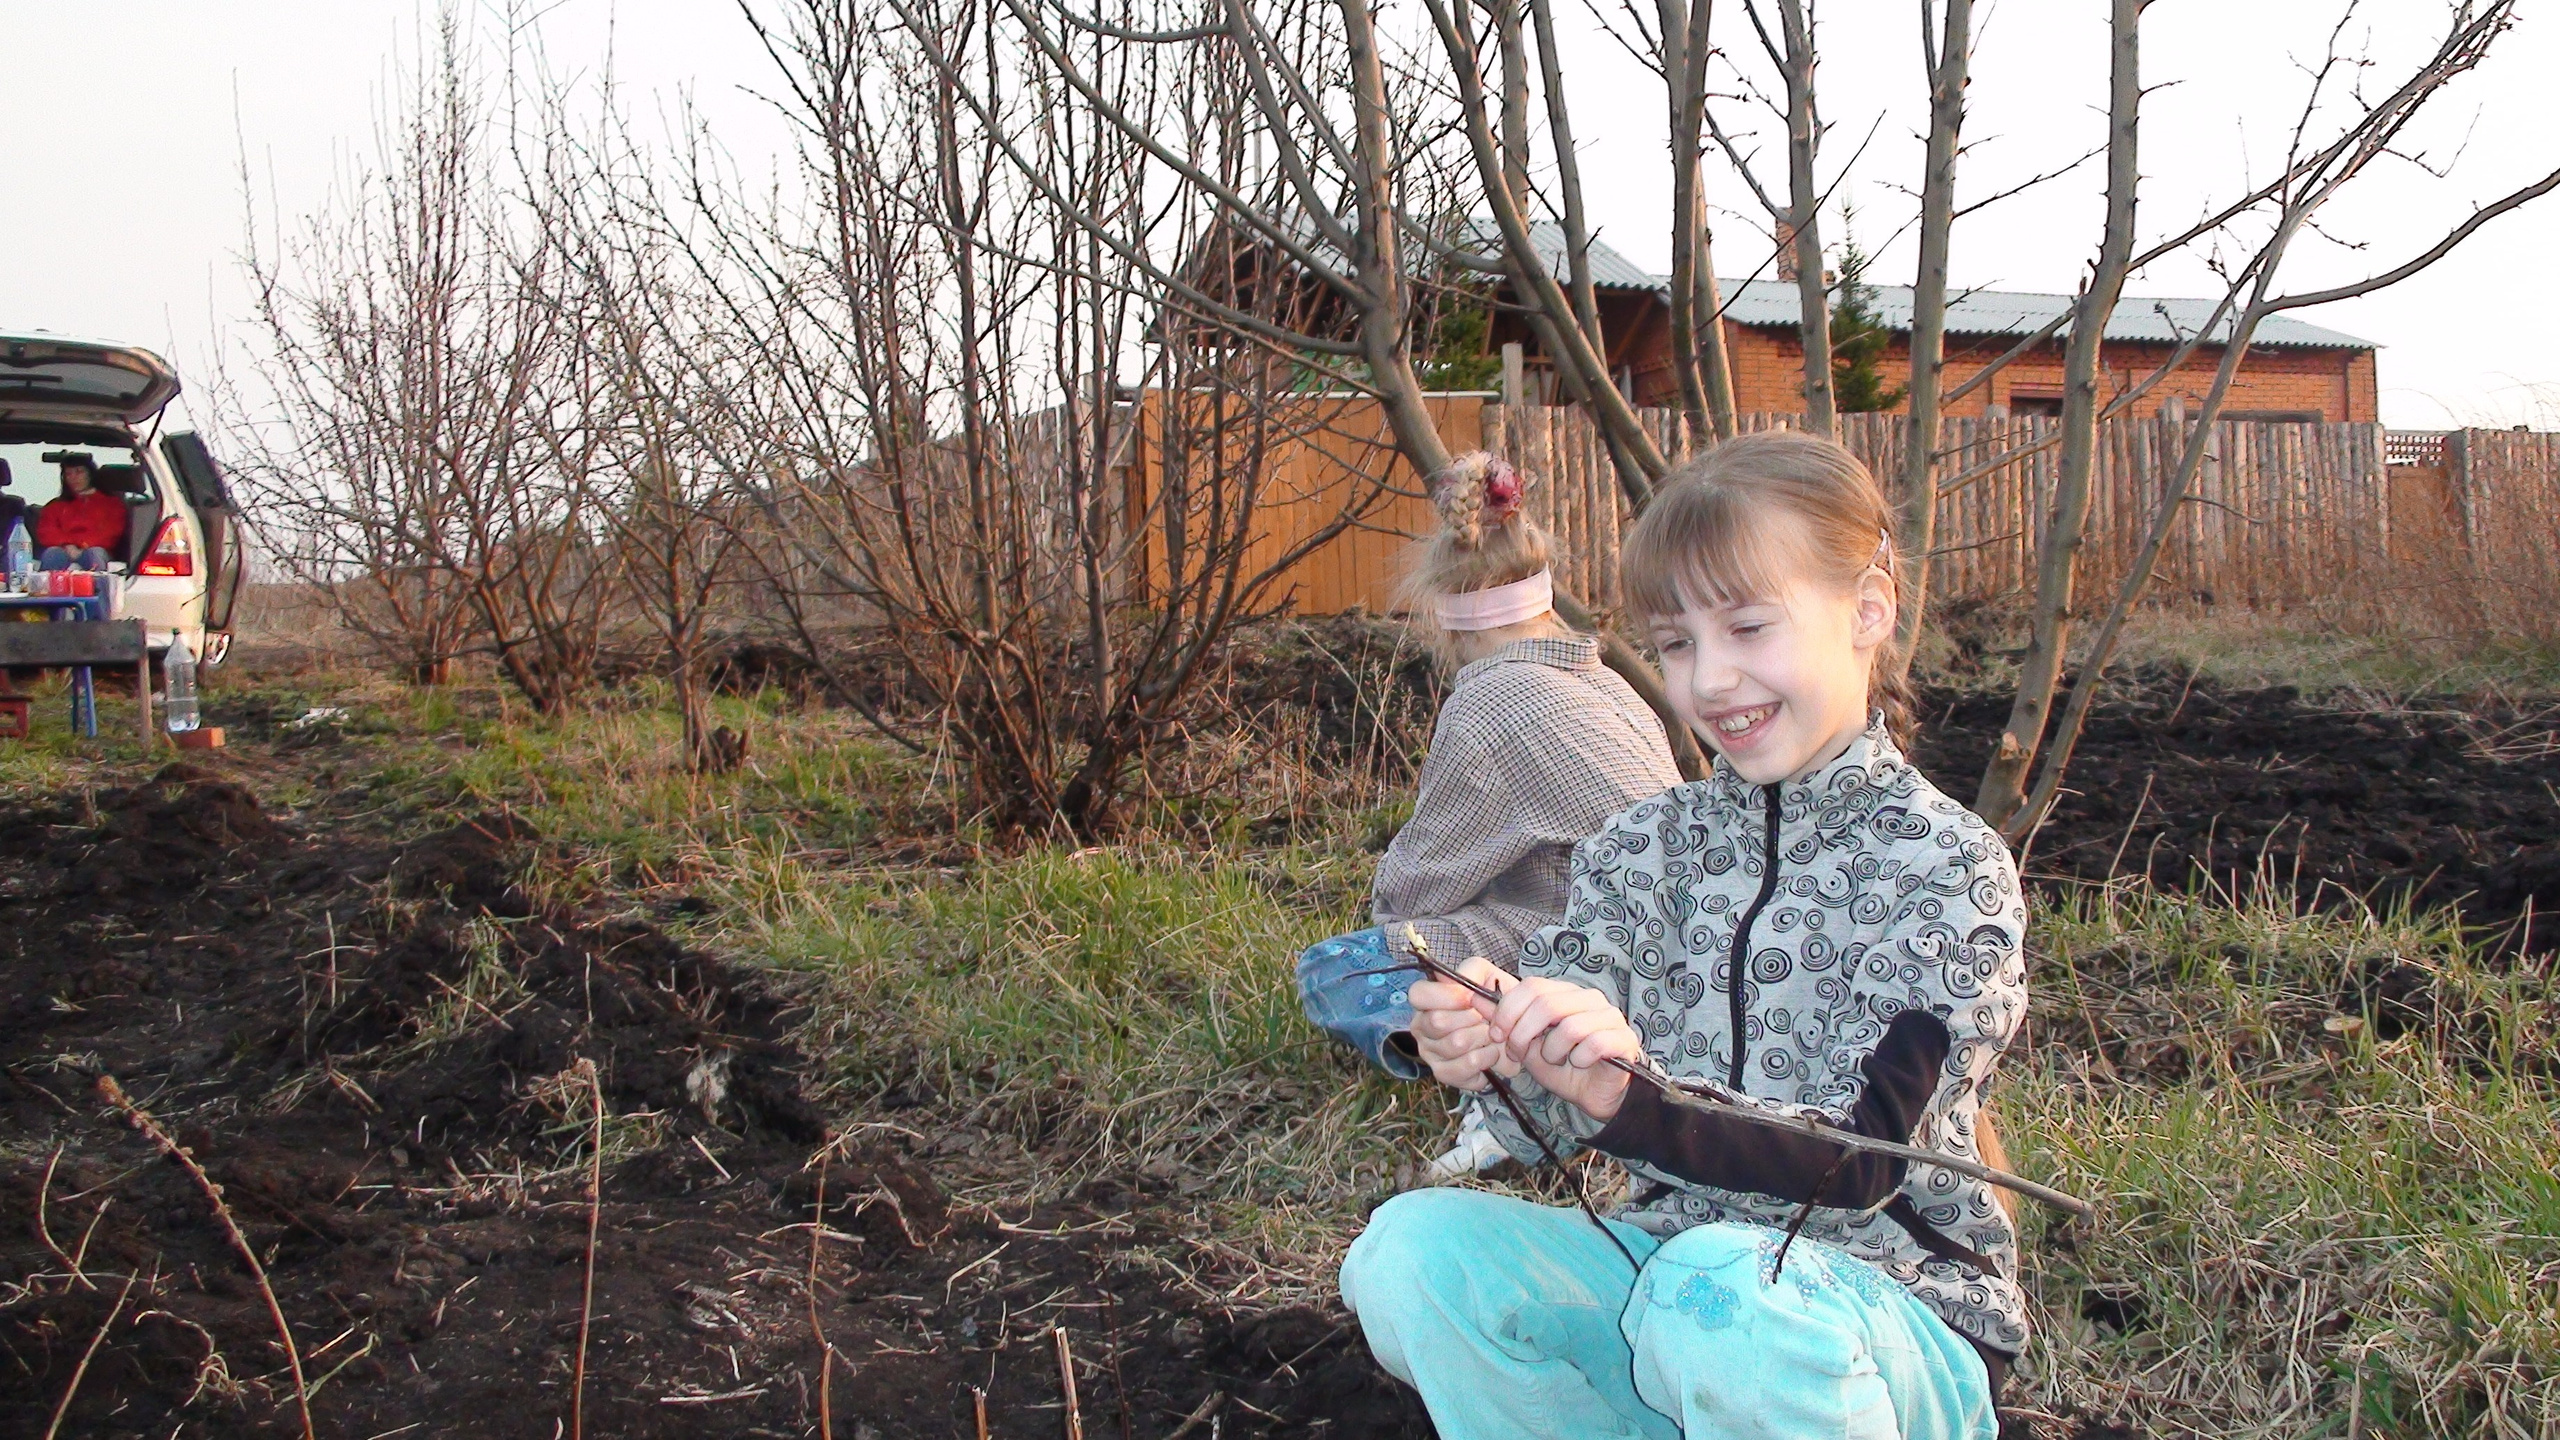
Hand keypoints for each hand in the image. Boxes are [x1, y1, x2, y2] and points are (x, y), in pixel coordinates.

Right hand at [1408, 955, 1518, 1092]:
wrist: (1512, 1032)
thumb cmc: (1493, 1001)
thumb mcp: (1486, 976)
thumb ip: (1472, 972)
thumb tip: (1463, 990)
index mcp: (1426, 1001)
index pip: (1418, 994)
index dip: (1445, 995)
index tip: (1470, 998)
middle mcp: (1421, 1026)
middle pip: (1438, 1021)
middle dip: (1471, 1018)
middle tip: (1485, 1018)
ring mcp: (1429, 1052)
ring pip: (1456, 1043)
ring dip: (1483, 1037)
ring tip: (1492, 1034)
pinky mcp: (1444, 1073)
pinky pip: (1467, 1065)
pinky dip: (1487, 1057)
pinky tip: (1491, 1053)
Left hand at [1487, 978, 1642, 1121]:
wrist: (1594, 1096)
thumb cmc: (1562, 1068)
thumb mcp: (1526, 1046)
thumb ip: (1504, 1022)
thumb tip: (1475, 998)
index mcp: (1564, 993)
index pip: (1532, 986)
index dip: (1508, 1010)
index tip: (1496, 1034)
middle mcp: (1589, 998)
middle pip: (1547, 1003)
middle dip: (1523, 1033)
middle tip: (1518, 1054)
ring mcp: (1609, 1016)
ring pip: (1570, 1026)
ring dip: (1552, 1051)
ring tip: (1555, 1060)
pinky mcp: (1624, 1038)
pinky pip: (1595, 1044)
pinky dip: (1579, 1059)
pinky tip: (1579, 1065)